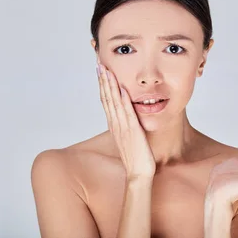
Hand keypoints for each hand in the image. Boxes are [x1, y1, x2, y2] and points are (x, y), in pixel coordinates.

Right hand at [97, 63, 155, 179]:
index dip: (103, 83)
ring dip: (110, 85)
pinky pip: (127, 114)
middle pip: (106, 97)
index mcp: (115, 124)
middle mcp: (116, 124)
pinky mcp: (133, 132)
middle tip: (99, 62)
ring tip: (106, 70)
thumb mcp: (129, 137)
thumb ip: (126, 125)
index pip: (106, 99)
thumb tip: (127, 114)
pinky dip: (124, 101)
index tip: (101, 69)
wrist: (138, 174)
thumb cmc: (137, 157)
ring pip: (114, 102)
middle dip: (103, 79)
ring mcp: (123, 128)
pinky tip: (123, 89)